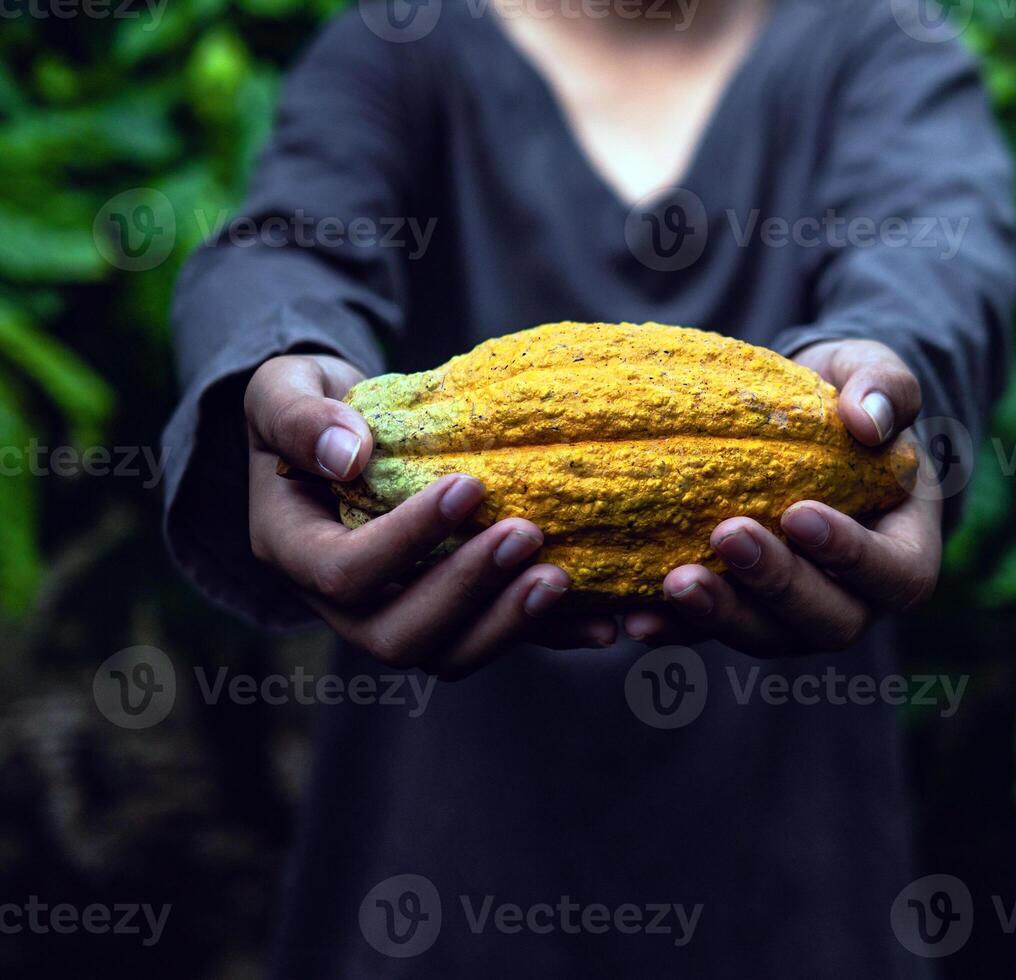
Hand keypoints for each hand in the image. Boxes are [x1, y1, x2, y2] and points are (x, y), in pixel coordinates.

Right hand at [244, 354, 616, 677]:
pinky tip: (603, 620)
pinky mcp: (451, 613)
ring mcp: (397, 614)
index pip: (345, 571)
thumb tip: (349, 456)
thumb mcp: (282, 391)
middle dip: (468, 590)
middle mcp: (343, 603)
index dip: (406, 539)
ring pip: (450, 654)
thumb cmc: (307, 405)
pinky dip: (550, 635)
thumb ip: (299, 419)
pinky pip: (497, 638)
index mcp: (293, 550)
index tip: (468, 485)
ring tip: (563, 577)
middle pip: (399, 635)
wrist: (340, 437)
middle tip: (526, 532)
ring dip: (509, 623)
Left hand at [623, 339, 942, 655]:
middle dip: (776, 584)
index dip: (851, 555)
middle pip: (828, 622)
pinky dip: (674, 628)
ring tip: (675, 580)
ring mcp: (795, 616)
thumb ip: (885, 388)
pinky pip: (709, 635)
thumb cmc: (851, 403)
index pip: (895, 574)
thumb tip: (867, 420)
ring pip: (766, 636)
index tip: (798, 511)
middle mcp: (855, 600)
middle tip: (727, 534)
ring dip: (720, 614)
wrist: (804, 426)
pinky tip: (632, 615)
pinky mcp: (743, 615)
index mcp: (905, 553)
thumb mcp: (875, 375)